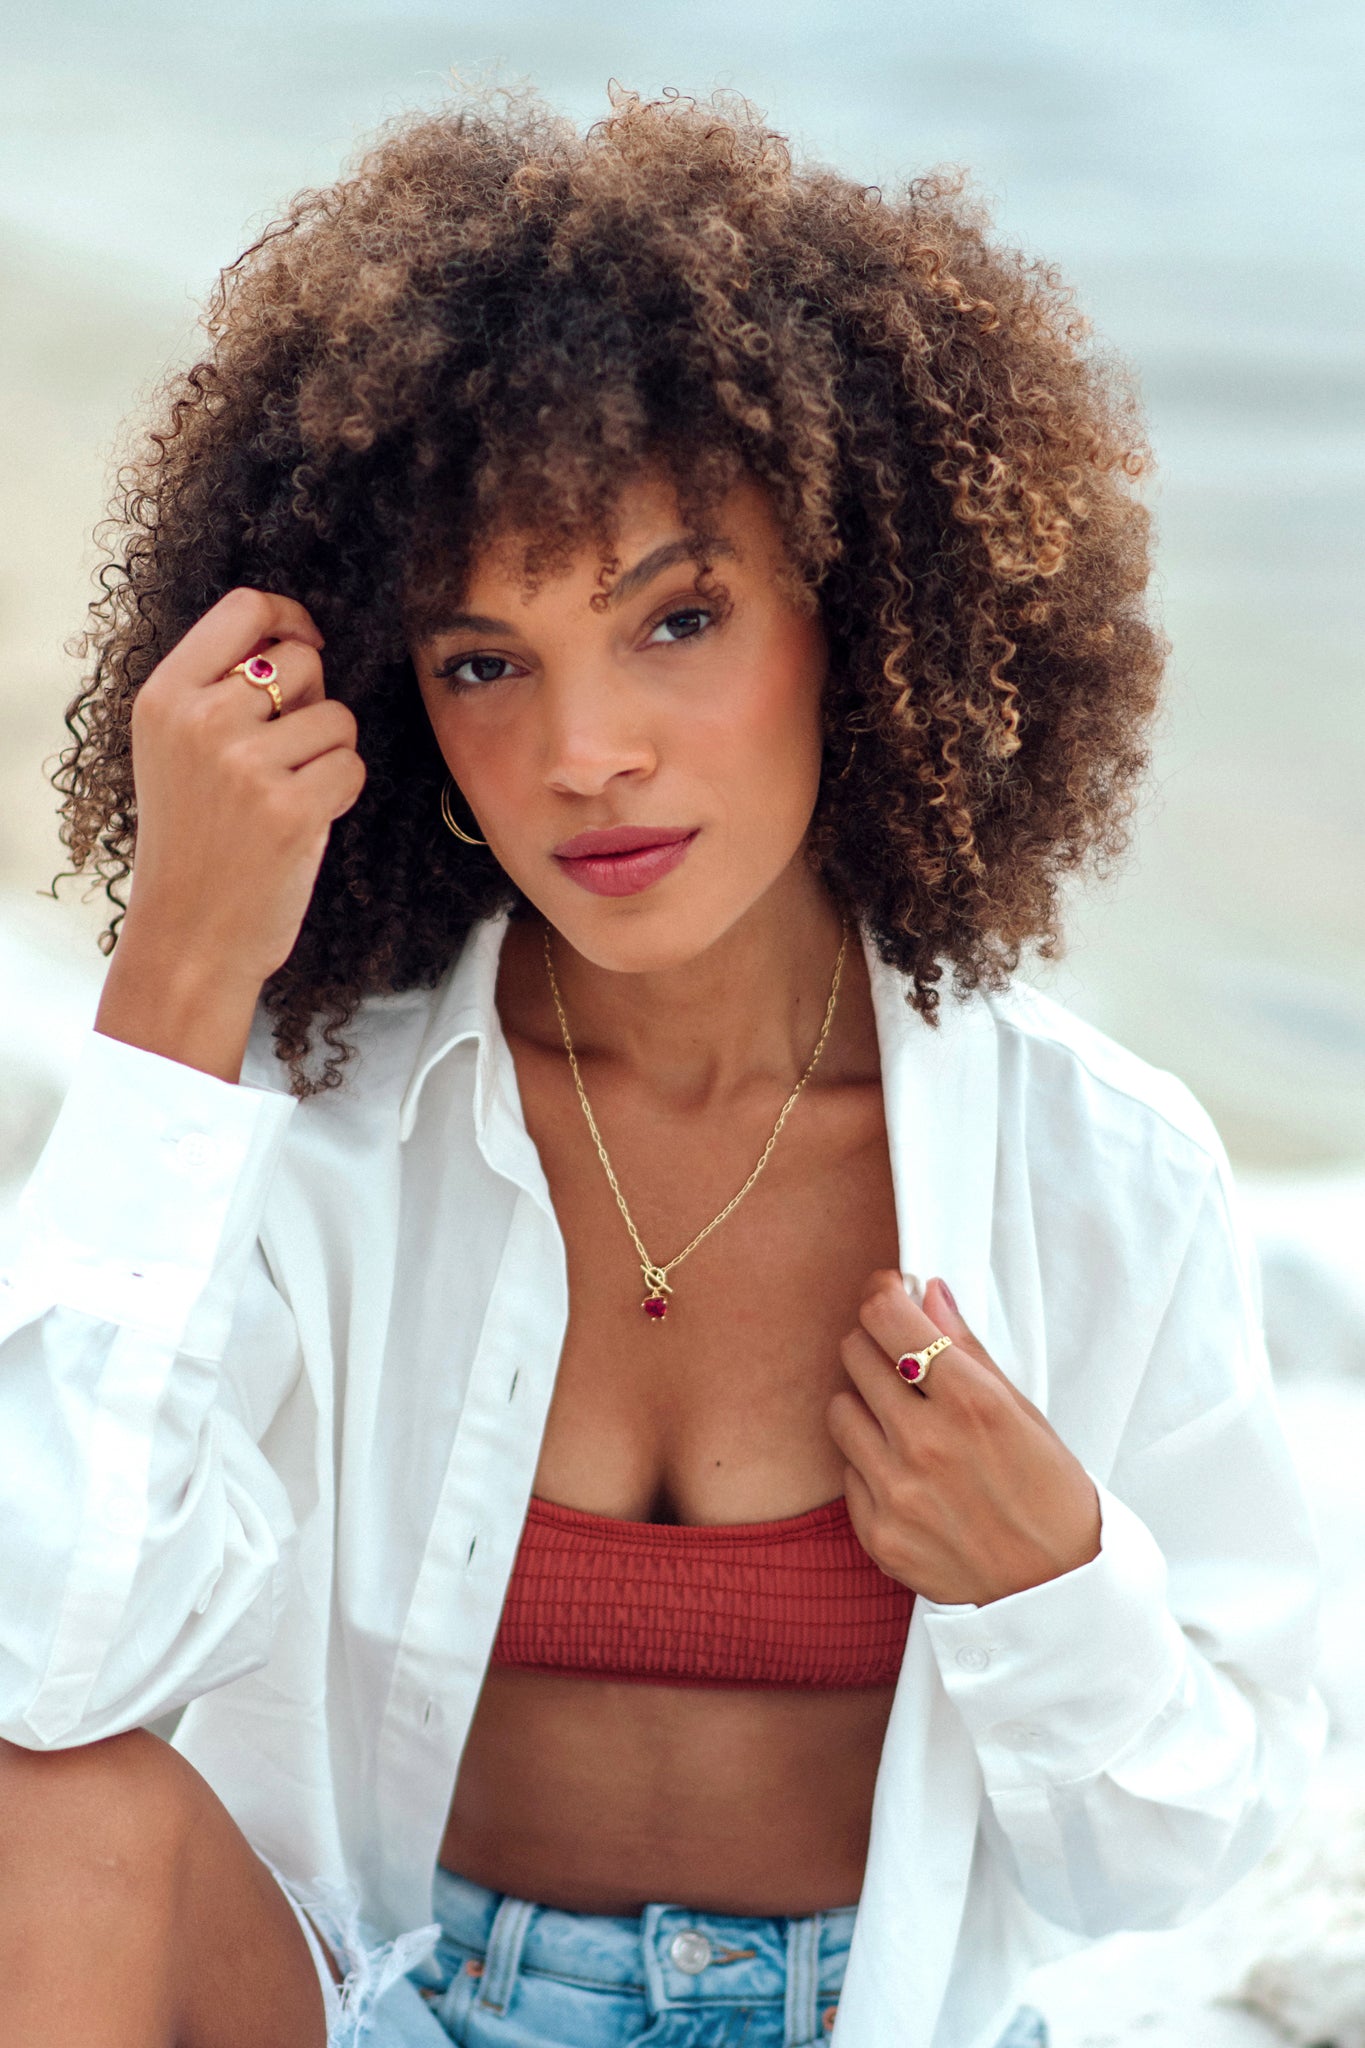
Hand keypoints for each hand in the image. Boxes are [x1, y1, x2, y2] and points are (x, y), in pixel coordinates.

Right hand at [123, 586, 365, 986]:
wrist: (188, 935)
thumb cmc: (194, 842)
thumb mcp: (176, 751)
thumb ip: (220, 689)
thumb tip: (295, 638)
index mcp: (165, 697)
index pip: (242, 609)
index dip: (289, 617)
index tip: (307, 641)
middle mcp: (201, 720)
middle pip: (302, 662)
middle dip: (312, 702)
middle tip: (285, 754)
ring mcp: (246, 764)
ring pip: (338, 717)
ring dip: (329, 754)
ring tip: (287, 795)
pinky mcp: (292, 808)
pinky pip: (352, 766)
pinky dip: (341, 793)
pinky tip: (305, 821)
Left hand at [826, 1272, 1100, 1606]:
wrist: (1055, 1591)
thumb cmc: (1050, 1494)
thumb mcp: (1023, 1412)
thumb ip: (968, 1350)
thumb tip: (930, 1294)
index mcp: (970, 1402)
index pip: (887, 1318)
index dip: (883, 1294)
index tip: (890, 1293)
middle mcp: (925, 1442)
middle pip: (854, 1352)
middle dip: (874, 1343)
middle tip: (899, 1357)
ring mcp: (896, 1491)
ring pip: (839, 1408)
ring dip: (864, 1403)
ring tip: (901, 1419)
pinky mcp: (877, 1533)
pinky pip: (847, 1470)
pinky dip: (869, 1462)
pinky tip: (907, 1474)